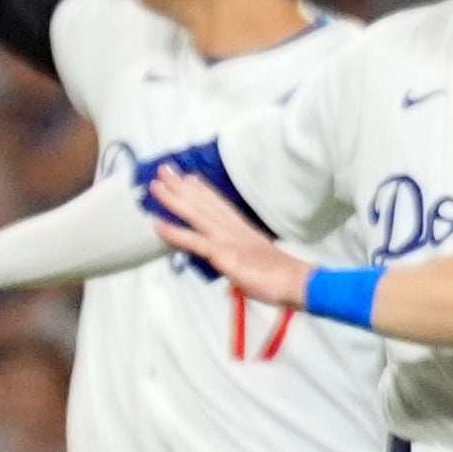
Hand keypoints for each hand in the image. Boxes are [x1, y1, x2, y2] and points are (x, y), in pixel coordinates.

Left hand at [149, 166, 307, 303]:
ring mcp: (227, 239)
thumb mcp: (257, 263)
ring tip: (156, 185)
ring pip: (195, 214)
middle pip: (203, 203)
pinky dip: (175, 232)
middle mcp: (232, 229)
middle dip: (181, 185)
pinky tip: (158, 224)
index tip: (189, 177)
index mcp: (242, 229)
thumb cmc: (280, 277)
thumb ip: (242, 260)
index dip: (202, 190)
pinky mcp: (223, 255)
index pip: (219, 205)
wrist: (296, 282)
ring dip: (173, 199)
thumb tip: (235, 269)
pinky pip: (194, 242)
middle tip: (164, 169)